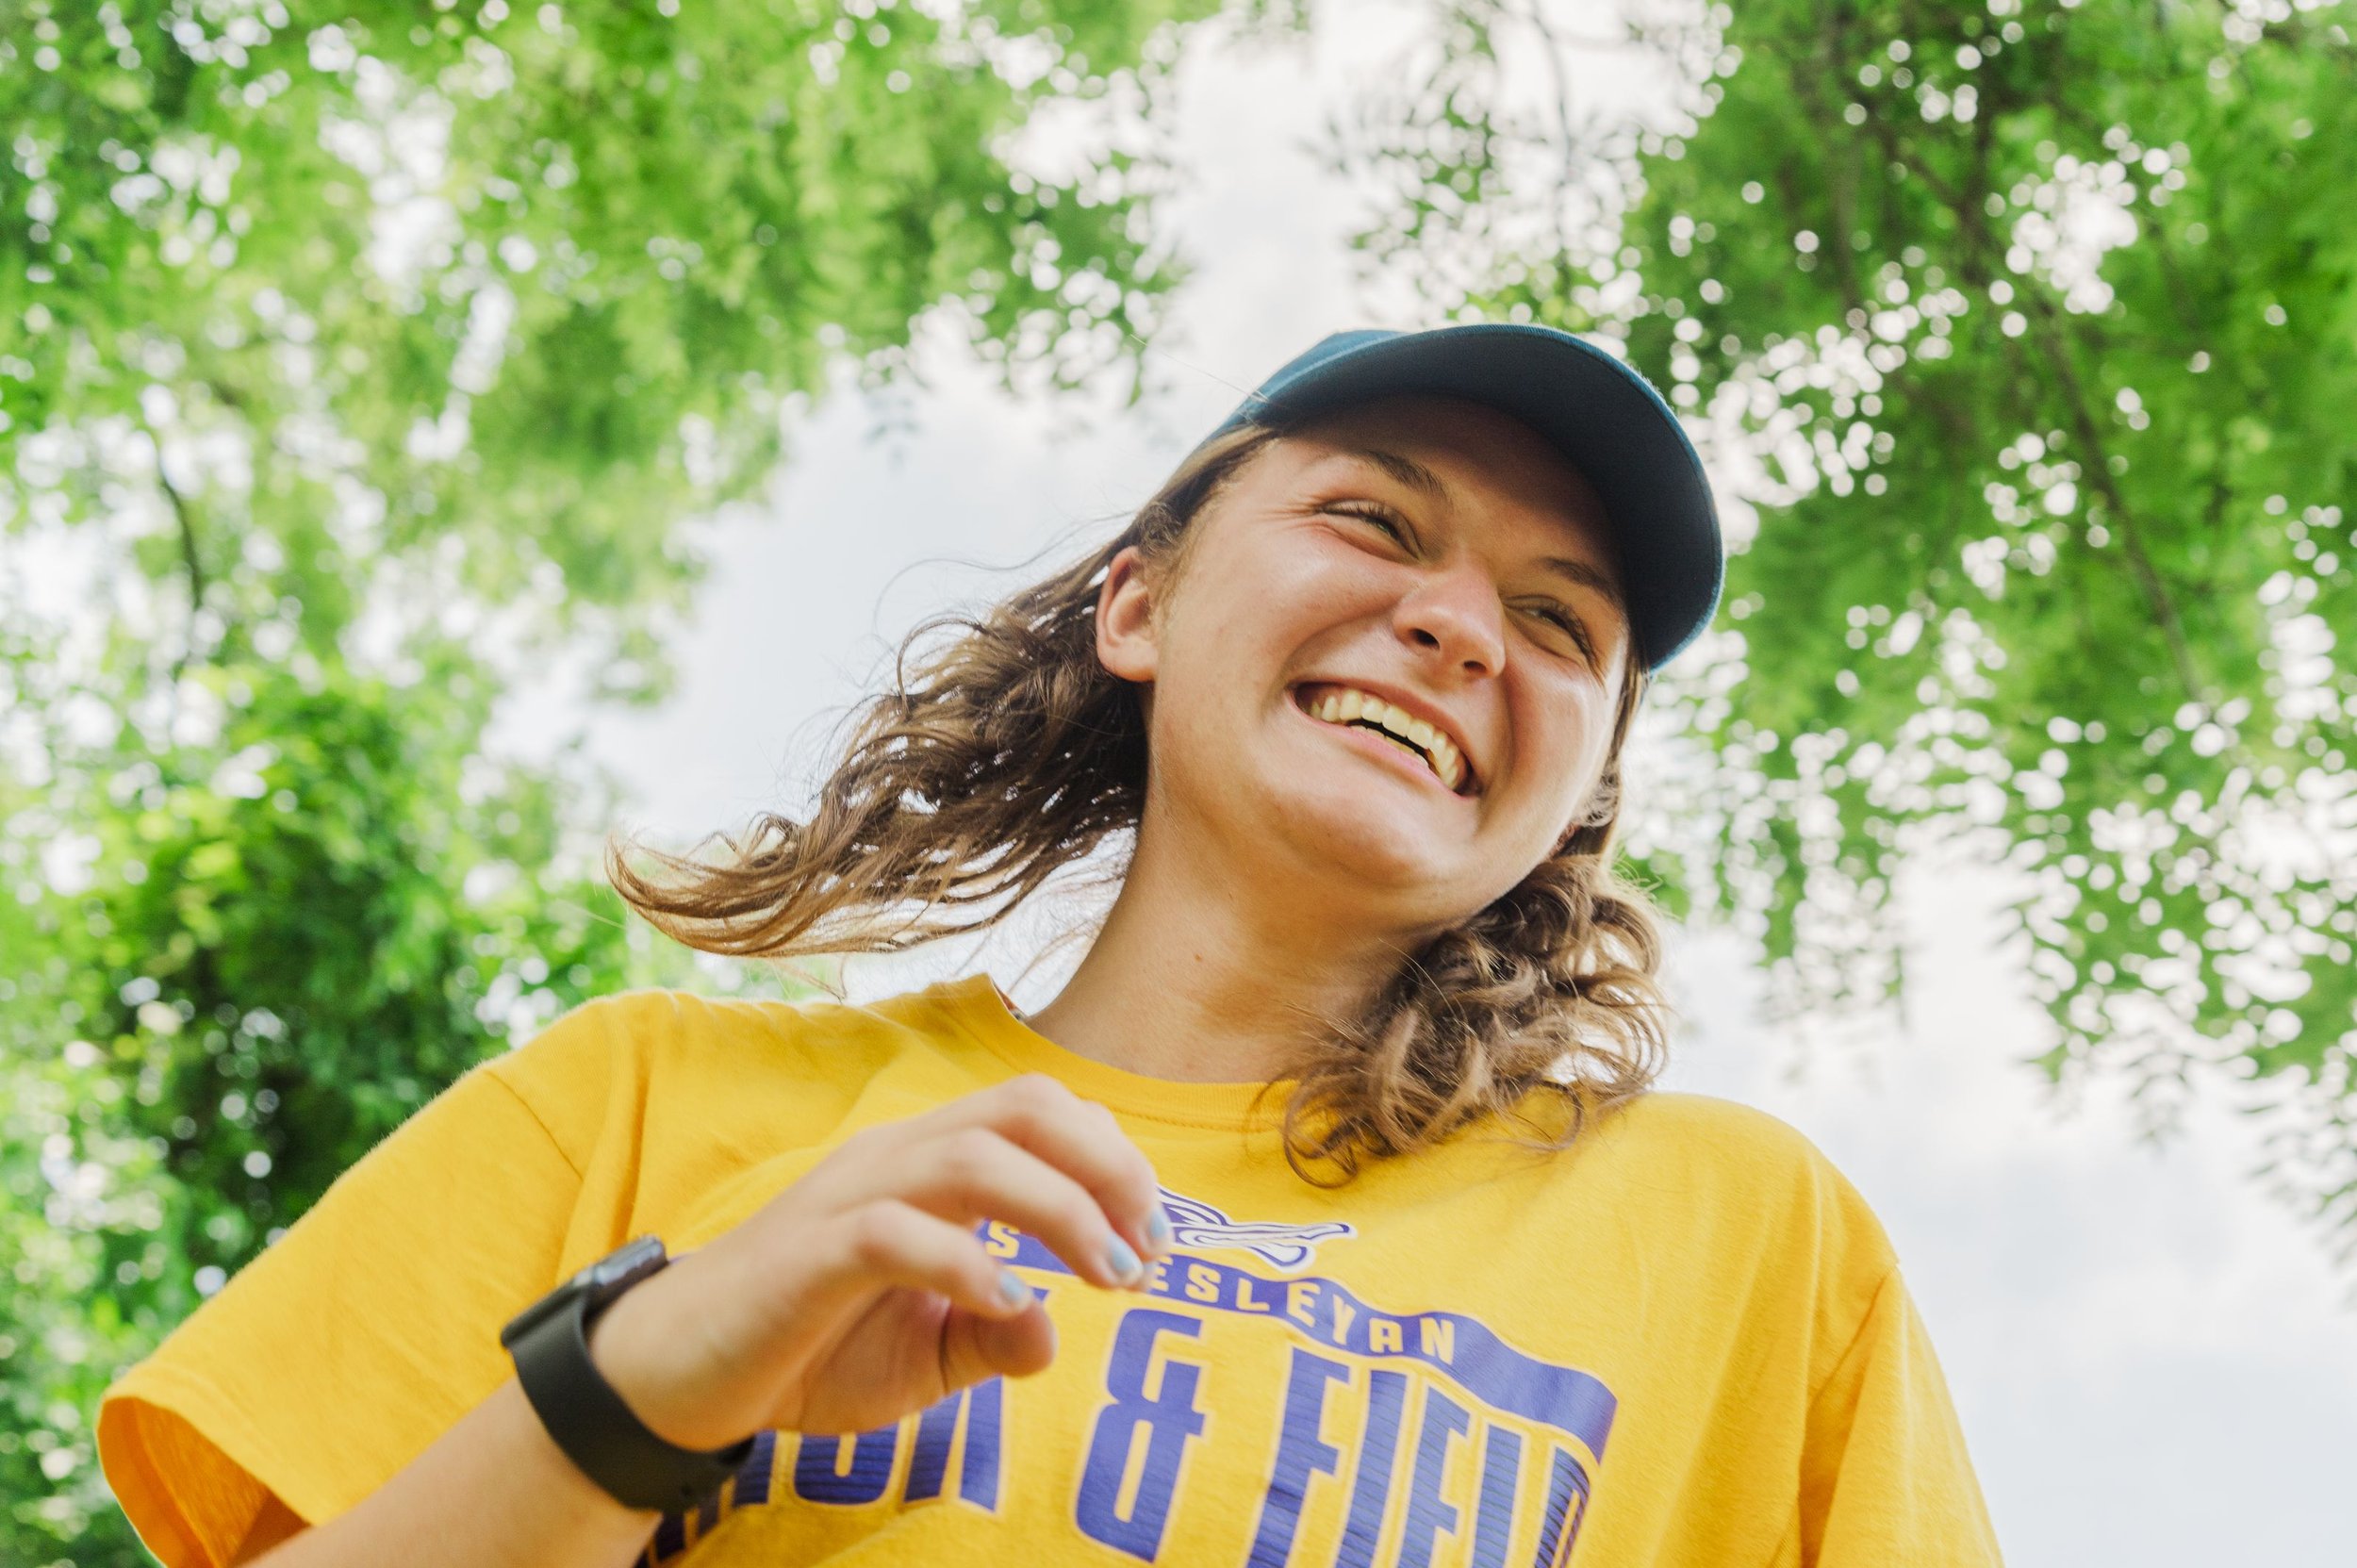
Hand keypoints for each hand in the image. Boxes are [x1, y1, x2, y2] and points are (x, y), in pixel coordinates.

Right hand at [582, 1074, 1167, 1445]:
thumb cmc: (804, 1349)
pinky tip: (1011, 1306)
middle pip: (1023, 1106)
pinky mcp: (809, 1251)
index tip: (1156, 1240)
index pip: (1040, 1112)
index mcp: (927, 1164)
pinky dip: (968, 1264)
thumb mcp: (923, 1355)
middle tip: (1151, 1251)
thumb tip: (1056, 1332)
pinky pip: (895, 1231)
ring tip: (1110, 1278)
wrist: (678, 1376)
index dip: (1114, 1161)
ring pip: (974, 1155)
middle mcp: (895, 1157)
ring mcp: (849, 1195)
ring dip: (1063, 1211)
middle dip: (1109, 1167)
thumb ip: (993, 1339)